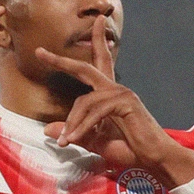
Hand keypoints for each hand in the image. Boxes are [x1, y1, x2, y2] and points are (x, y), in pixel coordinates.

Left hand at [35, 16, 193, 186]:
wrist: (154, 159)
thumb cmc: (129, 149)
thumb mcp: (93, 141)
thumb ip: (73, 133)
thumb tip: (46, 129)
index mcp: (108, 95)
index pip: (95, 67)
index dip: (87, 48)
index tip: (77, 34)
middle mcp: (114, 89)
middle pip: (84, 69)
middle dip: (60, 60)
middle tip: (39, 52)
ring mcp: (121, 93)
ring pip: (84, 101)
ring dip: (72, 123)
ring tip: (66, 142)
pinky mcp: (126, 102)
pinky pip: (95, 112)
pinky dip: (83, 127)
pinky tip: (76, 139)